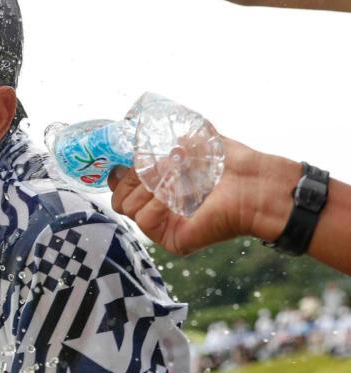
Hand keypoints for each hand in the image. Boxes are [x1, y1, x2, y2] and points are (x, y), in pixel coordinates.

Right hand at [108, 137, 293, 254]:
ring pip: (127, 208)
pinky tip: (172, 191)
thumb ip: (159, 139)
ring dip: (146, 186)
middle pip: (118, 198)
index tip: (128, 158)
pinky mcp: (172, 240)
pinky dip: (155, 203)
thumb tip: (135, 131)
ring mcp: (162, 227)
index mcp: (154, 191)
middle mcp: (156, 211)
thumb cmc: (225, 162)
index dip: (119, 173)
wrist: (254, 183)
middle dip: (132, 176)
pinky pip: (144, 221)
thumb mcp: (186, 142)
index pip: (118, 187)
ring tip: (173, 175)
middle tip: (156, 164)